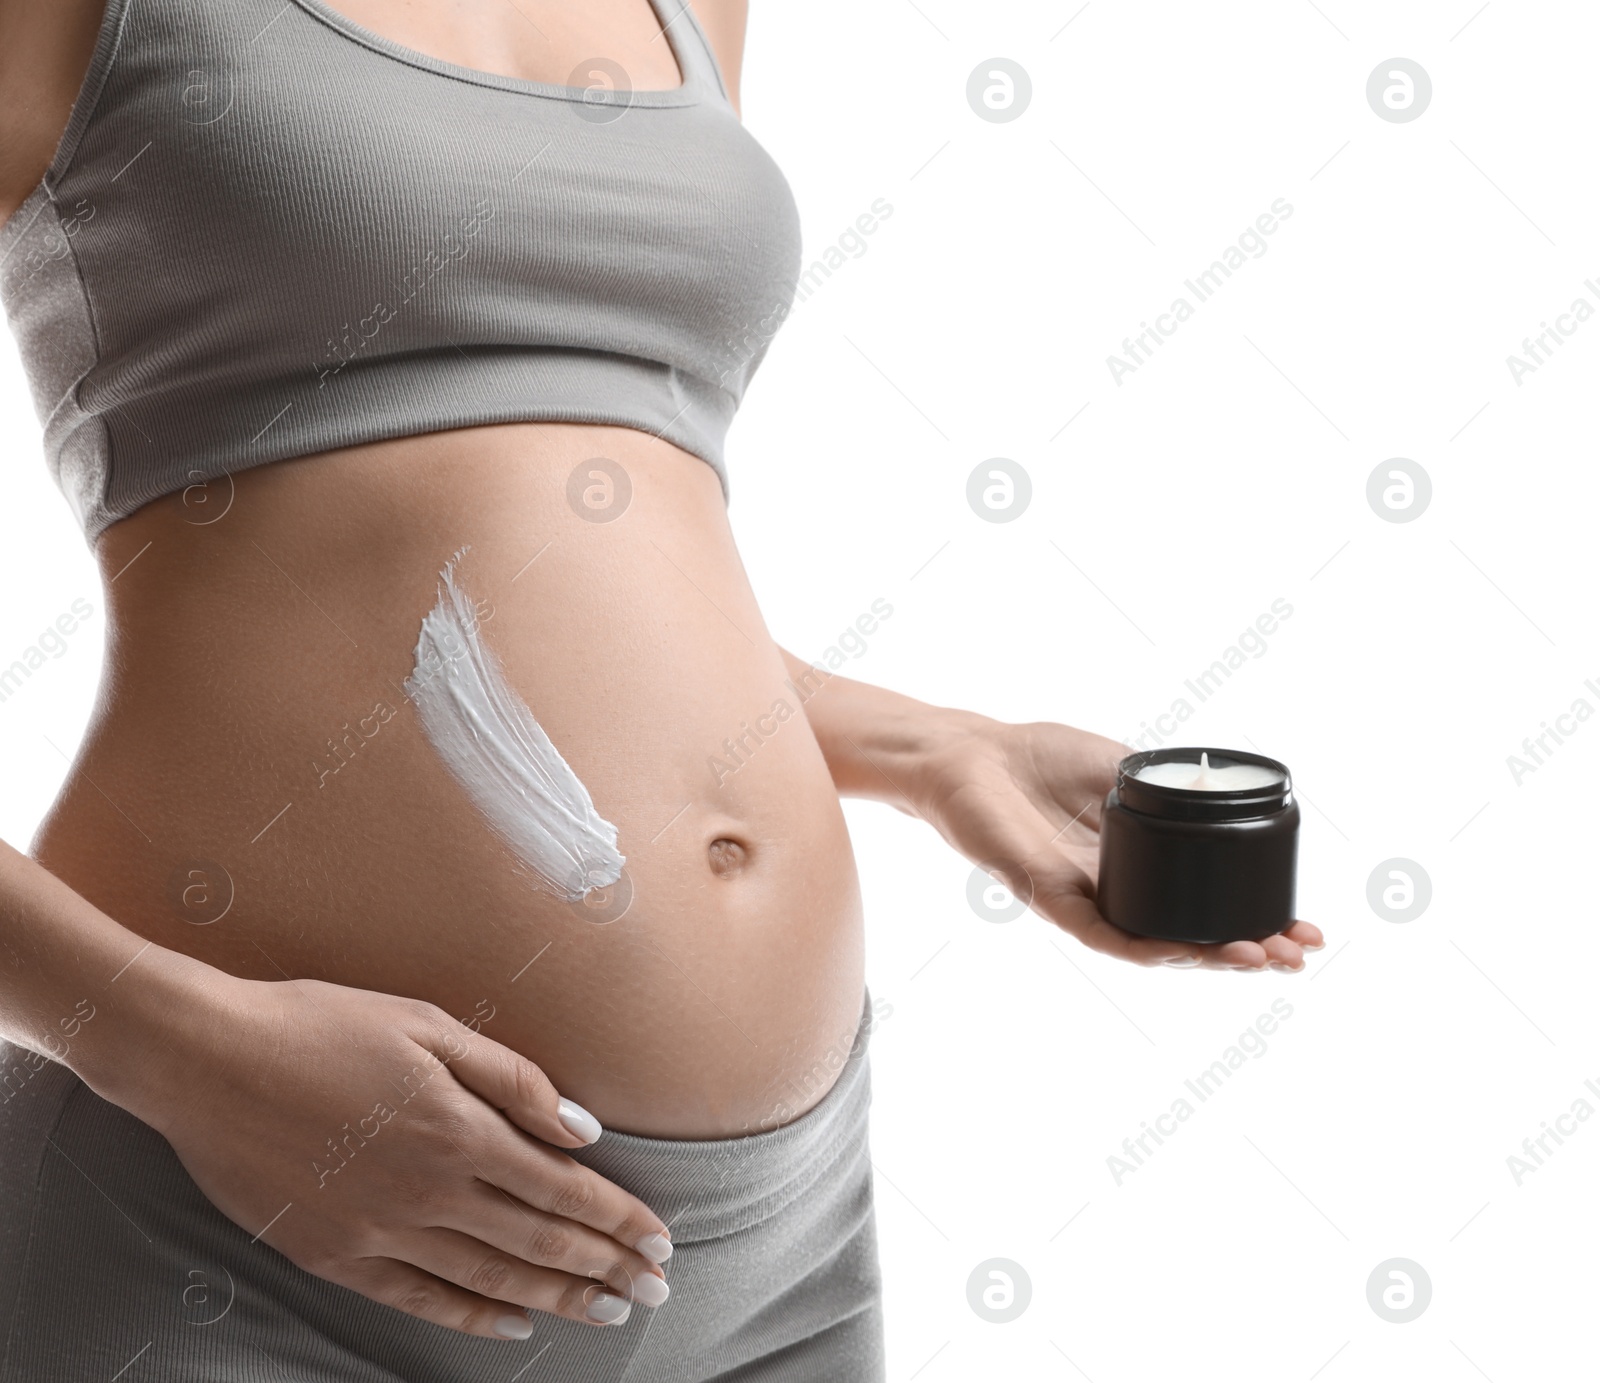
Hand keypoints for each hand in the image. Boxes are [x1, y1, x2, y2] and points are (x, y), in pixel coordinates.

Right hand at [123, 966, 672, 1337]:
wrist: (208, 1061)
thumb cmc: (323, 1024)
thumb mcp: (428, 1025)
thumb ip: (512, 1079)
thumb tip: (582, 1128)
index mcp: (460, 1130)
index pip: (564, 1189)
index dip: (619, 1218)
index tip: (661, 1240)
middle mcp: (431, 1191)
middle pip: (540, 1241)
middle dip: (607, 1267)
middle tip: (656, 1291)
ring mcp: (381, 1231)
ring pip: (492, 1279)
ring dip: (557, 1298)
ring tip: (607, 1312)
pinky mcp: (335, 1256)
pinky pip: (420, 1298)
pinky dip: (474, 1316)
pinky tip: (513, 1324)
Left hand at [907, 715, 1323, 970]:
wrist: (973, 754)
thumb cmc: (1036, 757)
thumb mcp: (1121, 766)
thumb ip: (1167, 786)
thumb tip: (1223, 794)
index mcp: (1137, 864)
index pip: (1204, 904)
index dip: (1256, 919)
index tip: (1306, 926)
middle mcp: (1117, 892)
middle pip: (1191, 937)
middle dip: (1251, 950)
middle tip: (1300, 954)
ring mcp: (1086, 901)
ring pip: (1157, 948)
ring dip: (1211, 958)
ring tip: (1262, 958)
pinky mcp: (1050, 901)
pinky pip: (1104, 936)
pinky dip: (1150, 948)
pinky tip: (1190, 954)